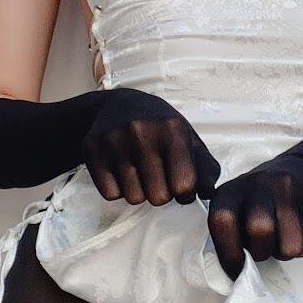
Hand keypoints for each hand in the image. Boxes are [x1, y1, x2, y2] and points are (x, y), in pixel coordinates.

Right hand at [82, 87, 220, 205]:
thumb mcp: (188, 139)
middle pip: (159, 197)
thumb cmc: (159, 127)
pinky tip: (120, 169)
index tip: (179, 183)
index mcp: (173, 130)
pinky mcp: (93, 150)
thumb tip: (208, 194)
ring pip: (133, 198)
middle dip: (160, 193)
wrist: (118, 105)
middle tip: (157, 176)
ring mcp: (116, 141)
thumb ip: (206, 168)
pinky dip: (117, 188)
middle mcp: (143, 133)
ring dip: (139, 191)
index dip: (185, 192)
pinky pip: (110, 194)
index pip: (184, 184)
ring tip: (139, 170)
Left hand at [206, 154, 302, 280]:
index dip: (228, 252)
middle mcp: (256, 184)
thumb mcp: (237, 207)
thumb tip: (233, 273)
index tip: (237, 269)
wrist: (298, 169)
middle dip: (261, 252)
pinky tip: (296, 232)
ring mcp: (285, 187)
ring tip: (280, 239)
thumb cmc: (260, 201)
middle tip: (263, 248)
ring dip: (283, 253)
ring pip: (288, 245)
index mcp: (229, 191)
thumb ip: (229, 233)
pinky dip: (301, 248)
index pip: (222, 220)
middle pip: (260, 231)